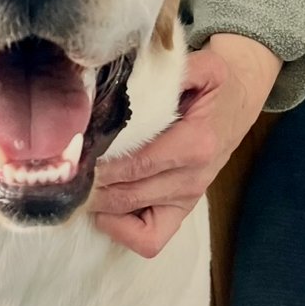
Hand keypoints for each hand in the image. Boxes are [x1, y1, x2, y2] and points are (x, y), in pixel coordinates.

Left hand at [89, 34, 281, 257]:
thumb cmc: (216, 85)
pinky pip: (150, 239)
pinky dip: (121, 231)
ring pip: (132, 213)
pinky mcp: (182, 210)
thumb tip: (139, 73)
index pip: (139, 162)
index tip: (75, 151)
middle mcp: (193, 177)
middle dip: (93, 181)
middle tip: (64, 167)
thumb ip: (179, 68)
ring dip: (99, 202)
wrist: (240, 102)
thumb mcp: (207, 66)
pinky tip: (102, 207)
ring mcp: (188, 198)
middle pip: (129, 191)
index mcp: (197, 143)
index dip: (103, 161)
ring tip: (75, 182)